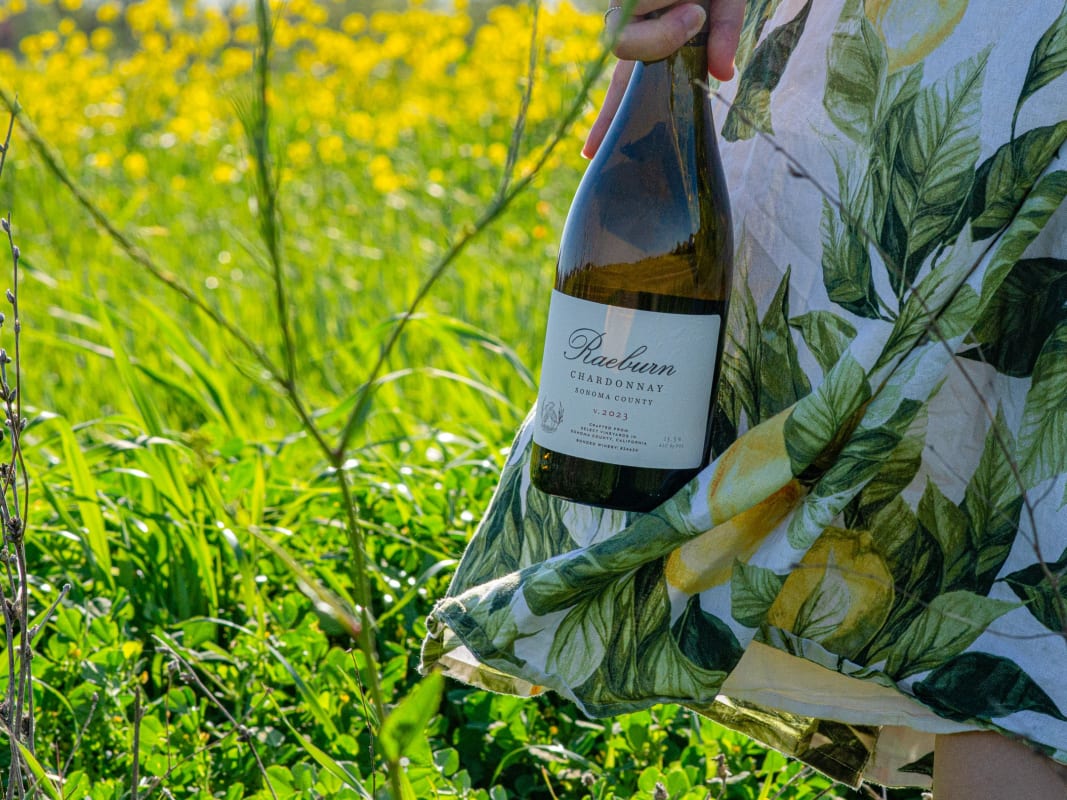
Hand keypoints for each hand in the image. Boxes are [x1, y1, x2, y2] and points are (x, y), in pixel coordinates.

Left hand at [582, 0, 744, 157]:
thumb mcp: (730, 3)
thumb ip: (727, 36)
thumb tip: (725, 74)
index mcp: (655, 42)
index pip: (623, 89)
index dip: (607, 120)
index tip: (591, 154)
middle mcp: (633, 23)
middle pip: (622, 49)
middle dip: (660, 38)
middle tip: (696, 14)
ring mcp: (623, 2)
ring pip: (629, 20)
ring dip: (668, 7)